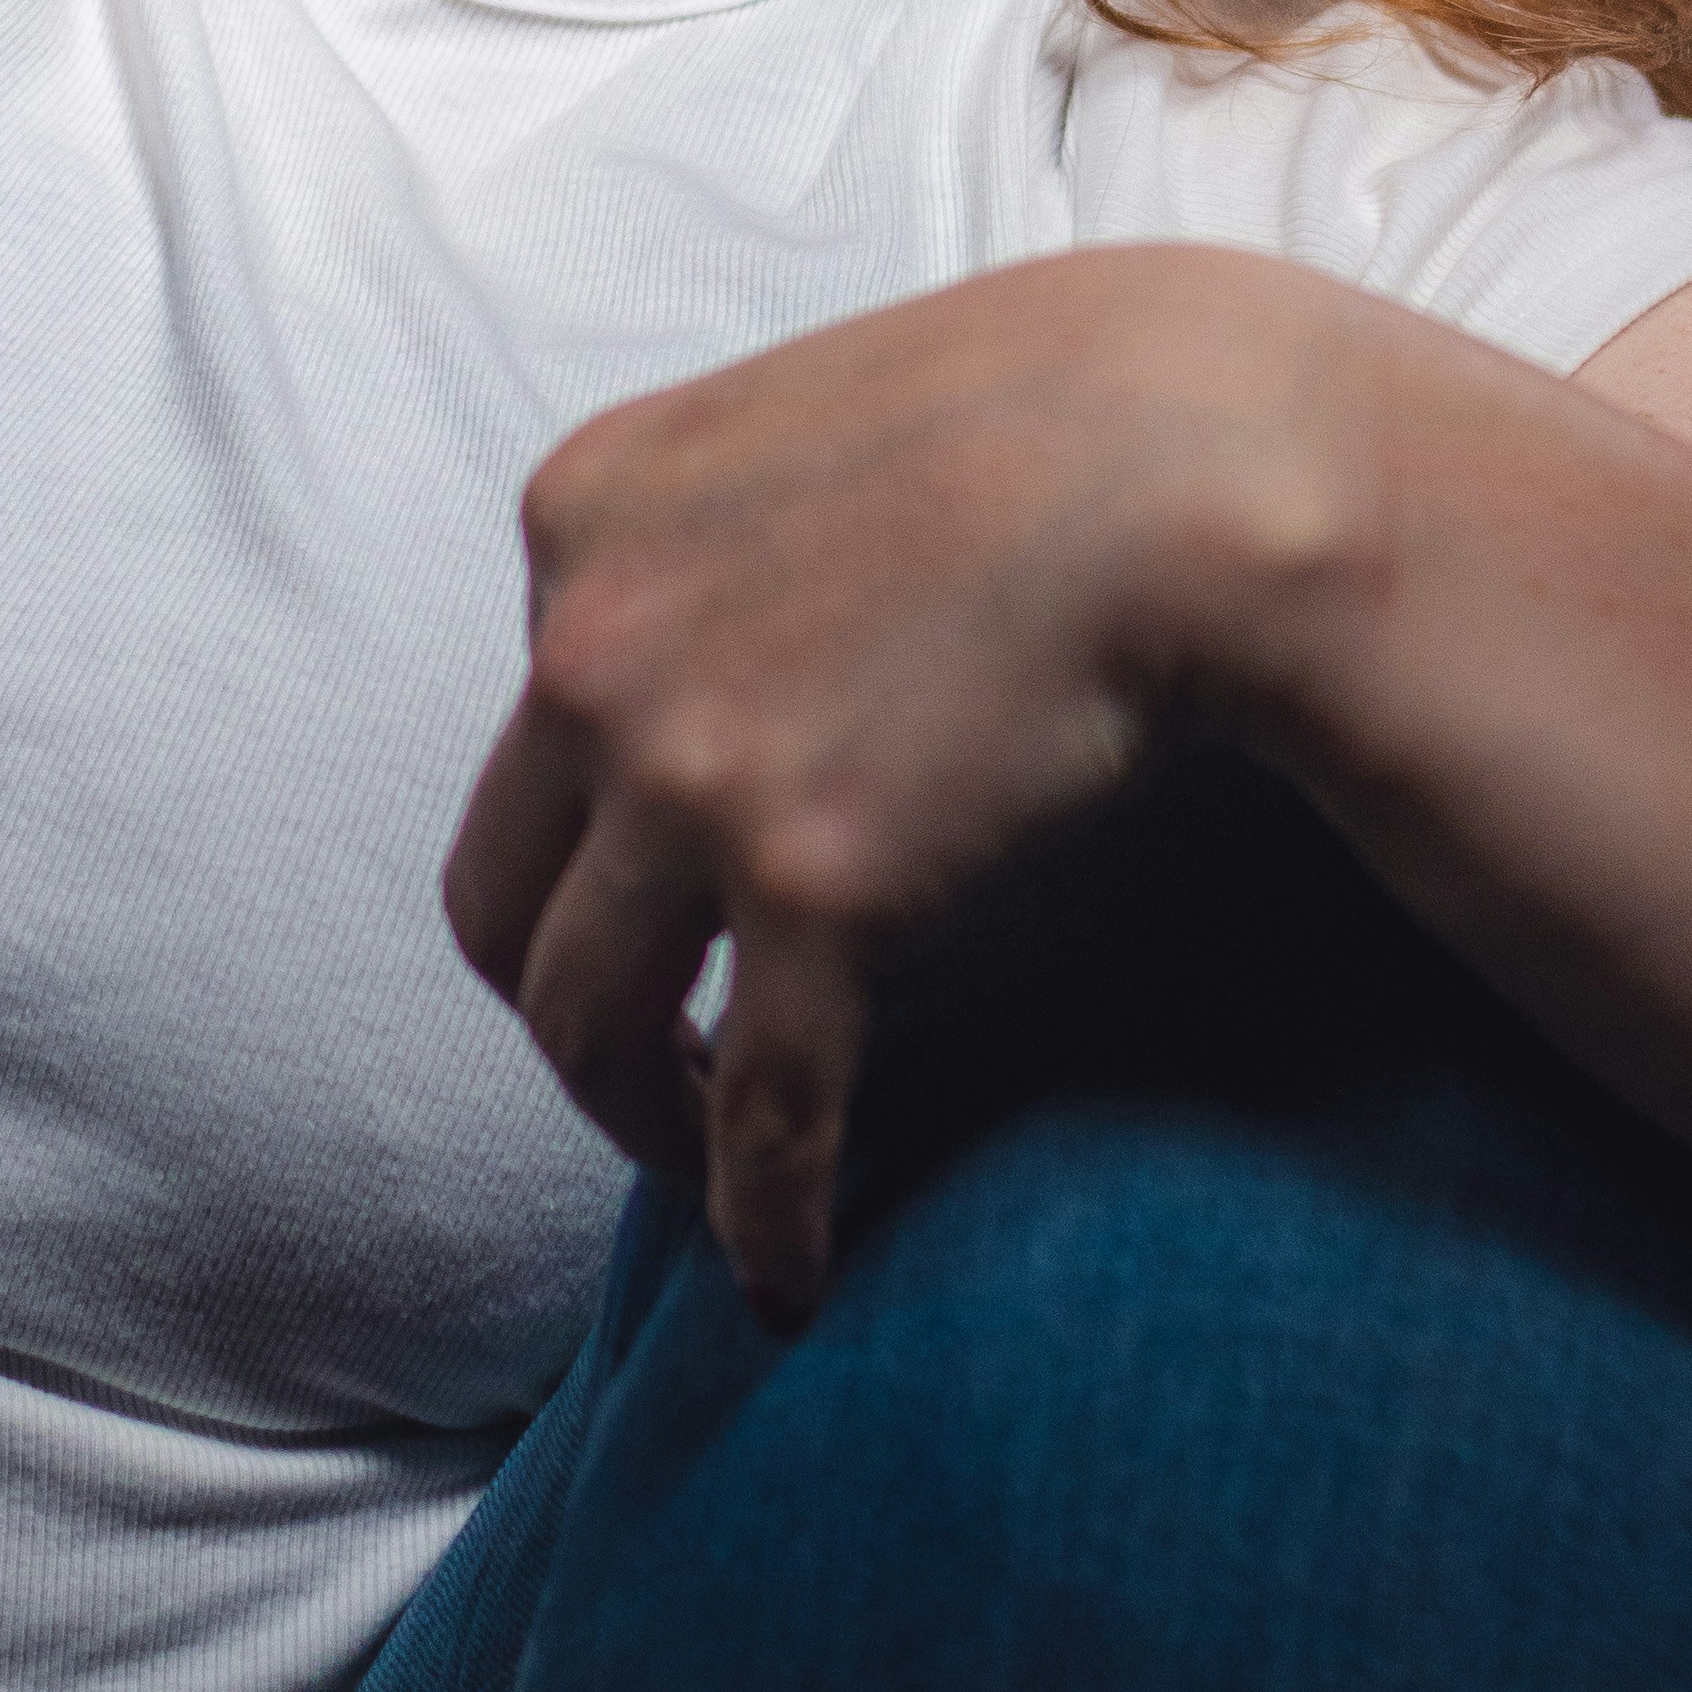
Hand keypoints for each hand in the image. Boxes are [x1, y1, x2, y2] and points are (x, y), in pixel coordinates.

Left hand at [443, 249, 1380, 1325]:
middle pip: (505, 898)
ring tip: (714, 1168)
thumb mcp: (802, 422)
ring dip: (641, 1119)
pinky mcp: (812, 883)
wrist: (1186, 447)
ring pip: (586, 1020)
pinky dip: (760, 1214)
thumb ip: (715, 528)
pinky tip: (791, 1274)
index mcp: (576, 517)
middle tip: (653, 1069)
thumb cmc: (1041, 418)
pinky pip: (758, 1107)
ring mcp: (686, 769)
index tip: (657, 915)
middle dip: (568, 1004)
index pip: (530, 736)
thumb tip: (722, 640)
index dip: (589, 850)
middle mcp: (589, 645)